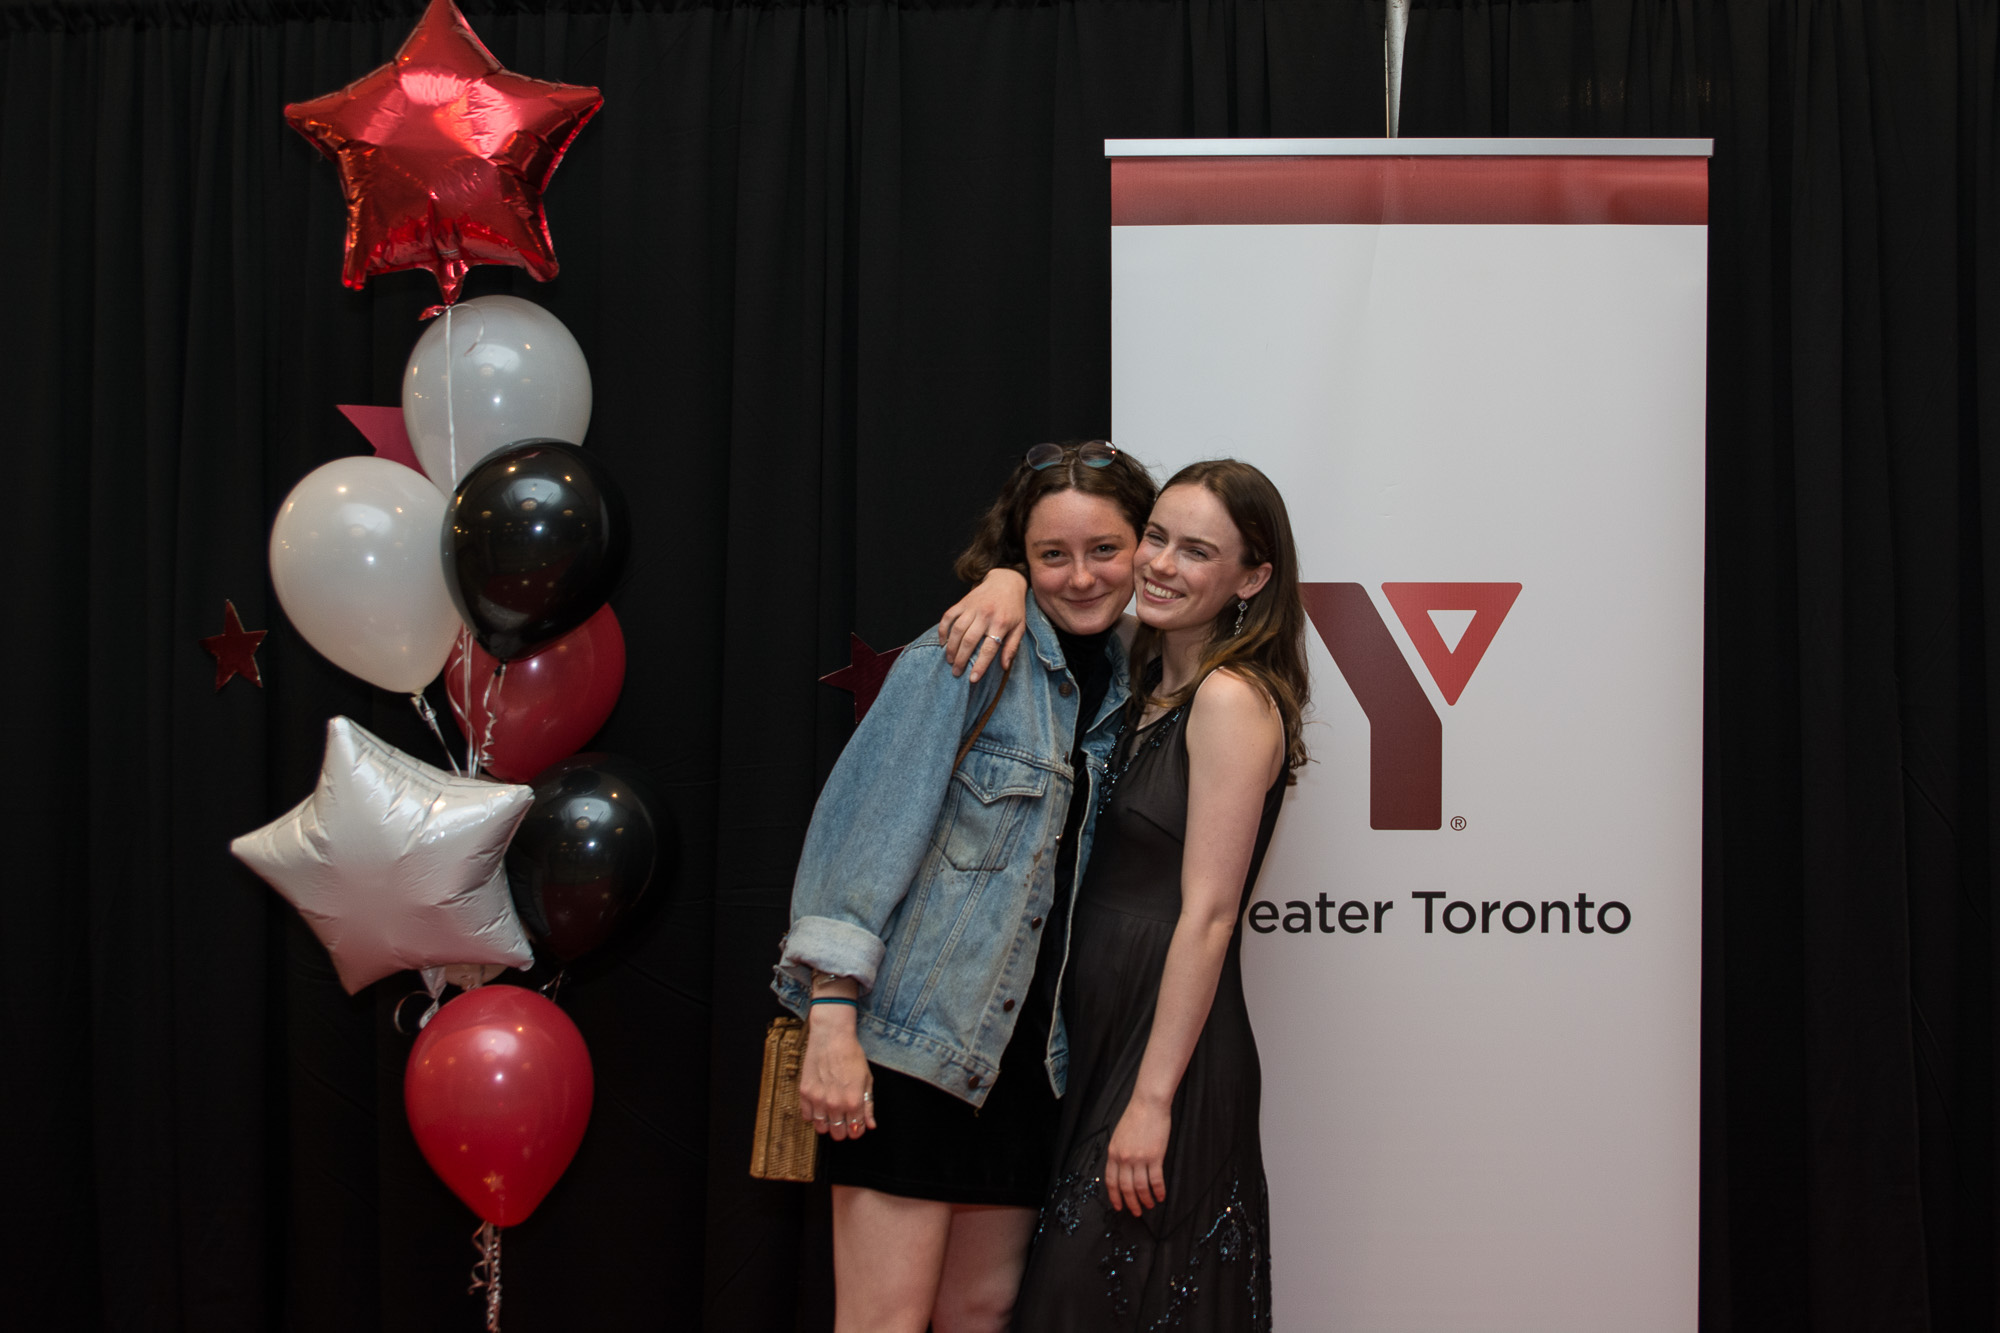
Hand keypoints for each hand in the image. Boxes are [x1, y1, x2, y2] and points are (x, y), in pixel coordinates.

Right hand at [798, 1010, 876, 1141]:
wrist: (831, 1037)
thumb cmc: (852, 1055)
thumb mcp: (866, 1079)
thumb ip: (868, 1105)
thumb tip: (870, 1125)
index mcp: (853, 1102)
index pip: (855, 1132)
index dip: (857, 1129)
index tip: (856, 1123)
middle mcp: (835, 1104)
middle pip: (838, 1134)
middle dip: (843, 1129)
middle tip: (843, 1118)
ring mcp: (818, 1100)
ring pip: (821, 1129)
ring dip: (827, 1124)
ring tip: (830, 1112)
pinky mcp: (805, 1093)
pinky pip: (807, 1117)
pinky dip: (813, 1114)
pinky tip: (819, 1104)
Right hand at [940, 569, 1027, 681]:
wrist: (1006, 581)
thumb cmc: (1014, 608)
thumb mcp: (1019, 627)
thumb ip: (1011, 647)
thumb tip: (1003, 667)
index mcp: (1001, 623)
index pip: (989, 648)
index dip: (980, 665)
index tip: (972, 679)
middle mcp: (985, 615)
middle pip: (969, 641)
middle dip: (961, 659)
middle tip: (956, 672)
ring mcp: (972, 607)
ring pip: (957, 630)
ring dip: (951, 648)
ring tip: (950, 661)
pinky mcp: (963, 602)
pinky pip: (948, 616)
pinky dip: (942, 630)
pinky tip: (942, 642)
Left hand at [1103, 1096, 1169, 1215]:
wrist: (1148, 1104)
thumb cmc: (1135, 1117)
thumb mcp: (1119, 1136)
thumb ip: (1118, 1154)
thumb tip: (1121, 1171)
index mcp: (1113, 1153)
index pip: (1111, 1181)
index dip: (1115, 1197)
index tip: (1119, 1207)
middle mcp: (1124, 1158)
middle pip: (1126, 1188)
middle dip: (1131, 1203)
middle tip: (1137, 1212)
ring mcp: (1139, 1158)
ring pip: (1140, 1187)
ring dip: (1146, 1200)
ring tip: (1150, 1205)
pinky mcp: (1154, 1157)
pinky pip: (1156, 1180)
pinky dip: (1158, 1191)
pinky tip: (1161, 1196)